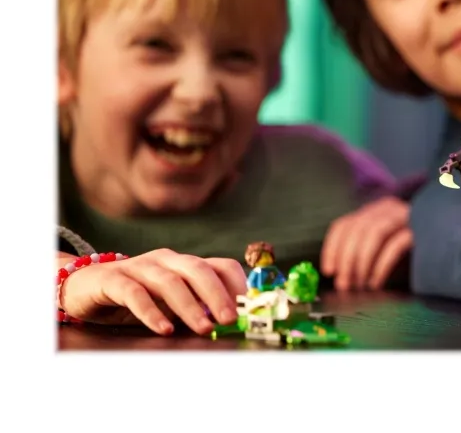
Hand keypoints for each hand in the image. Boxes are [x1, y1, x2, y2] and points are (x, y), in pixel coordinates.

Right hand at [59, 248, 245, 335]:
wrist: (84, 287)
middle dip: (217, 294)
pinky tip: (164, 328)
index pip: (220, 265)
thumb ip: (196, 306)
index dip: (237, 283)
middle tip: (230, 318)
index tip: (249, 306)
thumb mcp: (170, 301)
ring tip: (203, 328)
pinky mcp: (113, 279)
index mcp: (185, 263)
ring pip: (169, 281)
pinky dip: (152, 311)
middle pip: (198, 269)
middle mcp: (166, 259)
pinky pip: (135, 293)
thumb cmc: (136, 297)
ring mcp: (139, 266)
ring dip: (190, 306)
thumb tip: (228, 322)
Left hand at [320, 196, 412, 290]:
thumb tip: (337, 277)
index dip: (332, 248)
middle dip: (346, 260)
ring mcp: (406, 216)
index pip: (344, 224)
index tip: (329, 271)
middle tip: (344, 286)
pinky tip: (376, 283)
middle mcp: (388, 208)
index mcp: (373, 211)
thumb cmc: (407, 257)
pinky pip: (395, 245)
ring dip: (361, 262)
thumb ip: (359, 256)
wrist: (446, 252)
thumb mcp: (379, 252)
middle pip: (358, 228)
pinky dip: (380, 266)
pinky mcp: (421, 230)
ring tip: (358, 285)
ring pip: (374, 232)